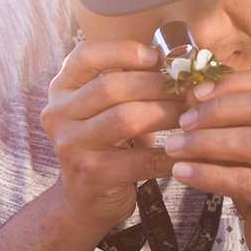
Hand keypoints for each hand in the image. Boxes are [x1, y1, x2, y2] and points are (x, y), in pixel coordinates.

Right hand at [41, 39, 185, 232]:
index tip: (155, 56)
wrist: (86, 199)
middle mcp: (58, 114)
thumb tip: (180, 60)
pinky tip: (187, 150)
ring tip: (192, 115)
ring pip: (126, 119)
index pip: (84, 56)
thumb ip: (128, 83)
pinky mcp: (90, 174)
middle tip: (190, 88)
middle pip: (111, 87)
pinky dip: (169, 153)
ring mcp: (70, 145)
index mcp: (61, 90)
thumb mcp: (105, 109)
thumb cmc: (106, 144)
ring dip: (167, 114)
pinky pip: (140, 159)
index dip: (122, 51)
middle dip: (157, 85)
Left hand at [164, 68, 250, 250]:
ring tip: (173, 147)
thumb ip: (233, 115)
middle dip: (215, 111)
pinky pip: (245, 181)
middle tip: (182, 122)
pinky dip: (208, 174)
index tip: (193, 93)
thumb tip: (189, 90)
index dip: (229, 83)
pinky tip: (182, 173)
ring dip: (205, 143)